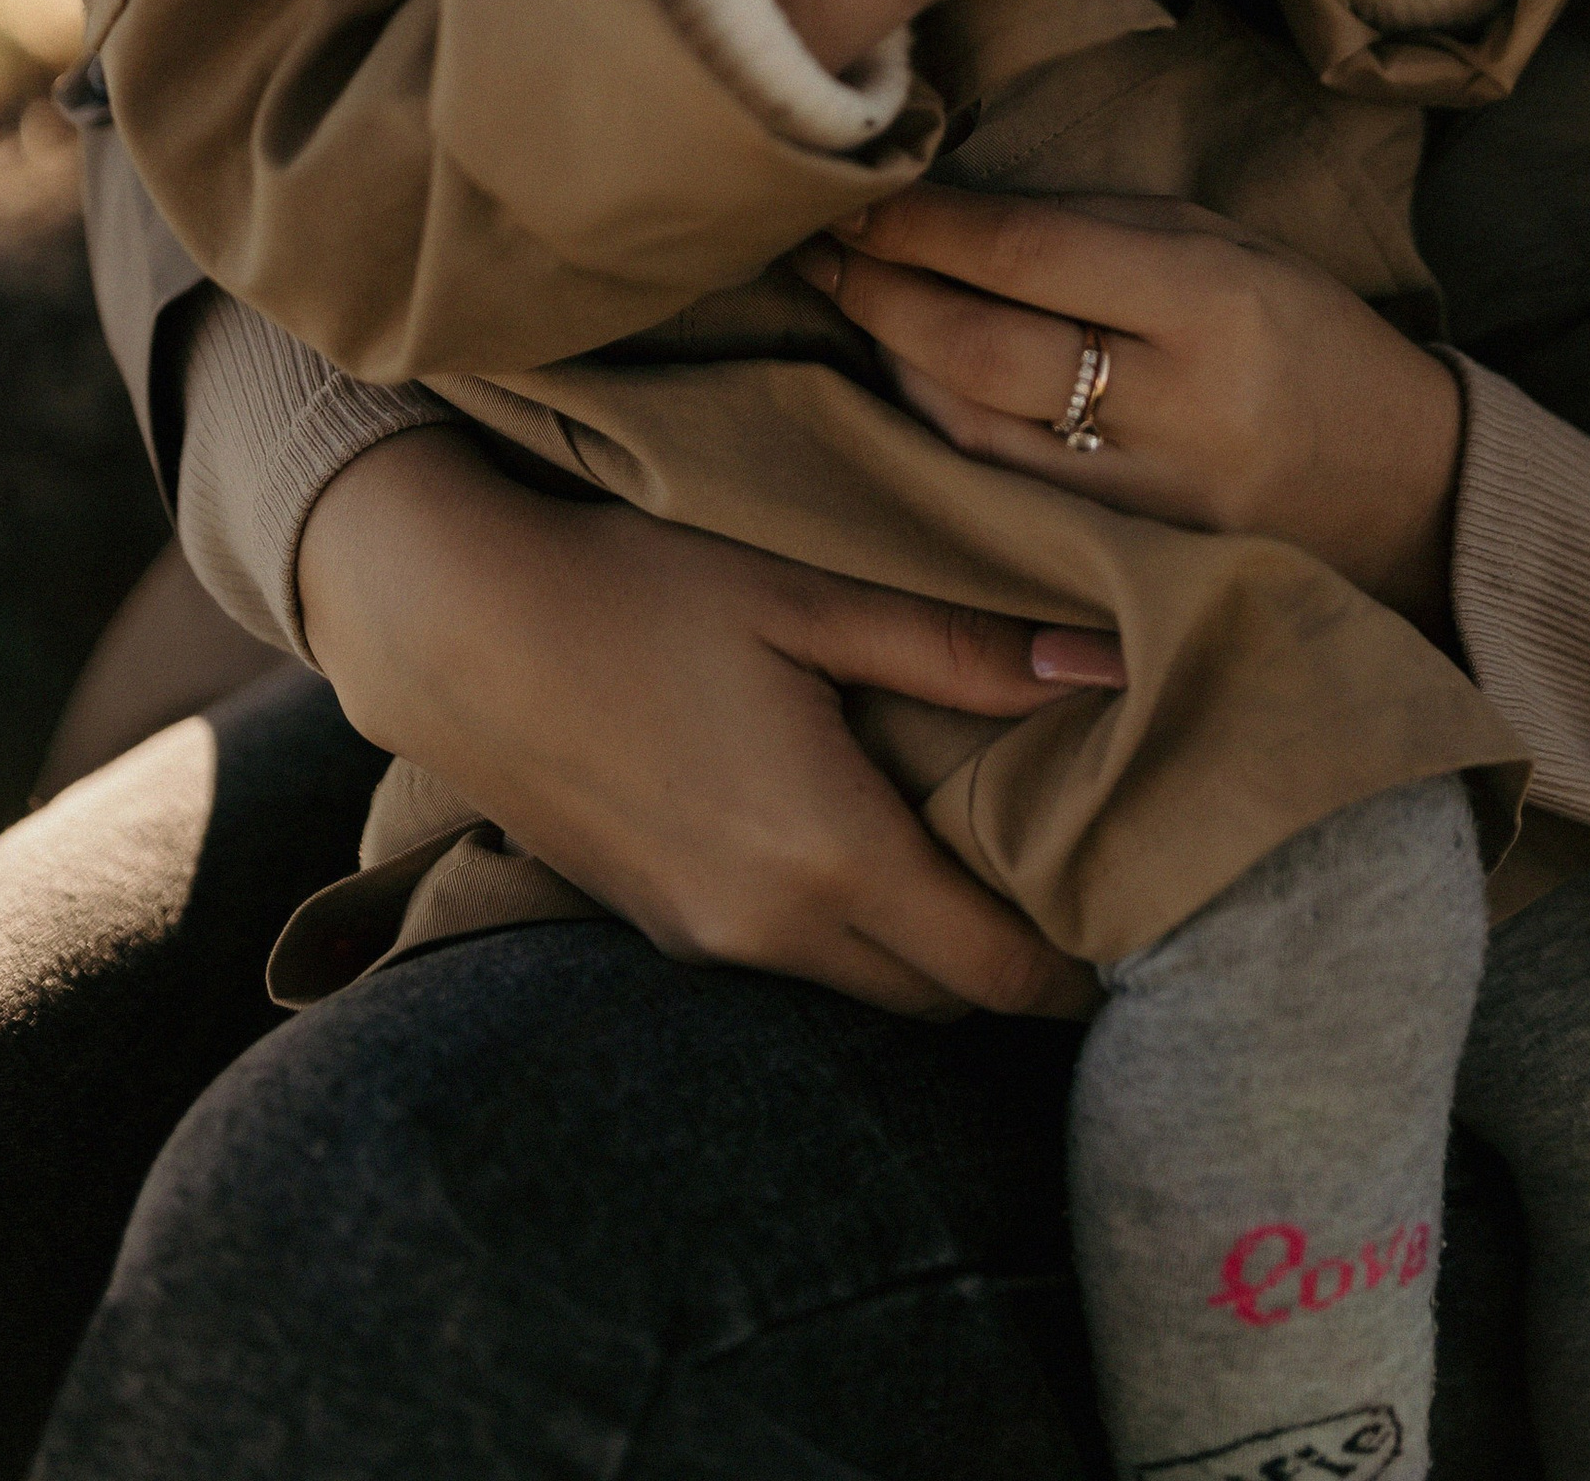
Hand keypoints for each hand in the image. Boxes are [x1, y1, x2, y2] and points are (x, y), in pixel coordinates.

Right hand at [295, 426, 1121, 1016]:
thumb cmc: (641, 587)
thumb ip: (960, 647)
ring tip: (980, 860)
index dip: (1073, 970)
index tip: (1134, 927)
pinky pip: (788, 964)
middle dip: (1010, 967)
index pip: (991, 973)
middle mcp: (770, 930)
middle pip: (936, 1001)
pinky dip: (848, 932)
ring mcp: (703, 942)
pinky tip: (863, 845)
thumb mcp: (810, 594)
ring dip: (926, 953)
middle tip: (1070, 885)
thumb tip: (1106, 669)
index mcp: (828, 856)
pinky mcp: (657, 926)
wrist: (455, 628)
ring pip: (861, 990)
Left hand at [806, 187, 1464, 633]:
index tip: (861, 193)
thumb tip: (957, 204)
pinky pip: (995, 492)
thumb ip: (1101, 228)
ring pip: (969, 431)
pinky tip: (906, 383)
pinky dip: (936, 432)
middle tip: (819, 247)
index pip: (1029, 252)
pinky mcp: (1120, 561)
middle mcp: (1172, 406)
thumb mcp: (1228, 246)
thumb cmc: (1308, 339)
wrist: (1406, 492)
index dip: (925, 222)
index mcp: (1209, 303)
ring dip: (892, 361)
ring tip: (850, 299)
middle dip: (882, 292)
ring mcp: (1140, 501)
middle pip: (980, 349)